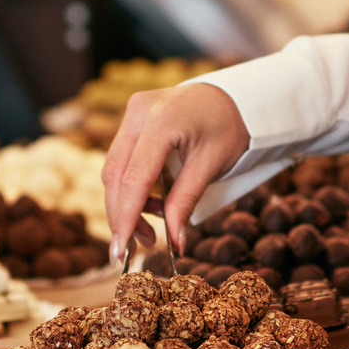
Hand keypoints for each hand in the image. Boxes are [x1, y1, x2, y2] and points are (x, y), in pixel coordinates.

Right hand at [102, 82, 250, 263]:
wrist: (234, 97)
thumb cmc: (229, 128)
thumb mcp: (211, 166)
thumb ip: (186, 203)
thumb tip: (174, 244)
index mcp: (162, 121)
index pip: (134, 178)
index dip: (125, 218)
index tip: (120, 251)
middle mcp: (139, 113)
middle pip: (115, 175)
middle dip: (121, 216)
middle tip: (132, 250)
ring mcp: (132, 113)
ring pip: (114, 170)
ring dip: (125, 205)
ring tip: (151, 232)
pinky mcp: (132, 120)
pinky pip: (122, 160)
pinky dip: (131, 188)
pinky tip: (151, 207)